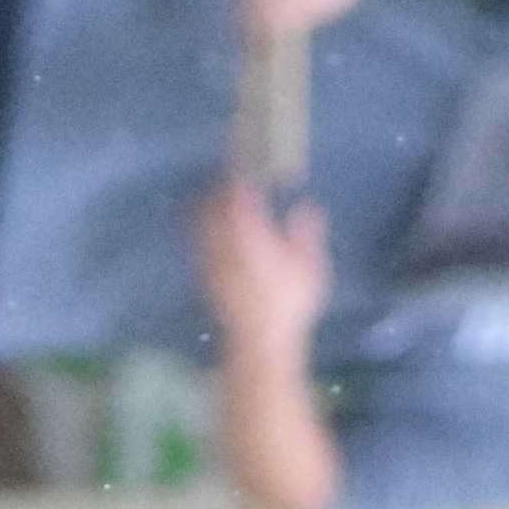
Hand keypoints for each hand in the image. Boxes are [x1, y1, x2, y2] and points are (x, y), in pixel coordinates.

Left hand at [192, 177, 332, 354]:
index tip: (242, 167)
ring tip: (208, 200)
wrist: (259, 342)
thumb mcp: (309, 267)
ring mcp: (213, 263)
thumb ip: (306, 234)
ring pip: (202, 227)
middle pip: (215, 208)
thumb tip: (307, 208)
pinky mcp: (207, 280)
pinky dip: (200, 234)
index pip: (239, 197)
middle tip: (224, 179)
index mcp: (251, 235)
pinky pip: (199, 248)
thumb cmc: (289, 304)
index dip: (239, 178)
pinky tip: (205, 234)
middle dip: (218, 191)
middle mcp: (227, 244)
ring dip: (205, 210)